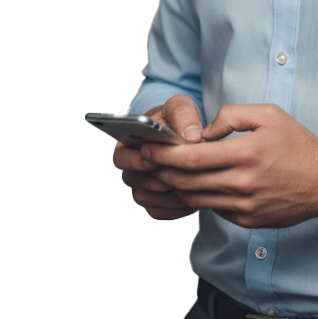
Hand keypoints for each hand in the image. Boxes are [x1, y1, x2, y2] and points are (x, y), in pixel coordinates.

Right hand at [113, 95, 204, 220]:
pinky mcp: (154, 202)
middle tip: (181, 173)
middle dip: (159, 177)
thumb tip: (191, 136)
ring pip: (148, 198)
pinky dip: (177, 206)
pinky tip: (196, 195)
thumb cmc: (177, 118)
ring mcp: (142, 186)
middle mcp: (132, 167)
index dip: (137, 161)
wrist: (186, 133)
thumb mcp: (181, 107)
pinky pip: (161, 211)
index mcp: (129, 142)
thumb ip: (184, 115)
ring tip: (195, 183)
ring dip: (170, 192)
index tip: (156, 162)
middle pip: (135, 180)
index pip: (121, 157)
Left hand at [136, 103, 317, 228]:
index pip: (192, 158)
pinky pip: (212, 209)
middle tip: (148, 160)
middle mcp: (242, 183)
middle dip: (160, 170)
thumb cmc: (298, 145)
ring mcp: (243, 206)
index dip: (164, 154)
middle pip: (185, 181)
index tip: (149, 147)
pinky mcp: (246, 220)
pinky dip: (196, 197)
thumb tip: (205, 131)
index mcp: (246, 154)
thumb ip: (233, 115)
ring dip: (174, 186)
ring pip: (194, 198)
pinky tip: (191, 184)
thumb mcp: (269, 115)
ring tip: (163, 172)